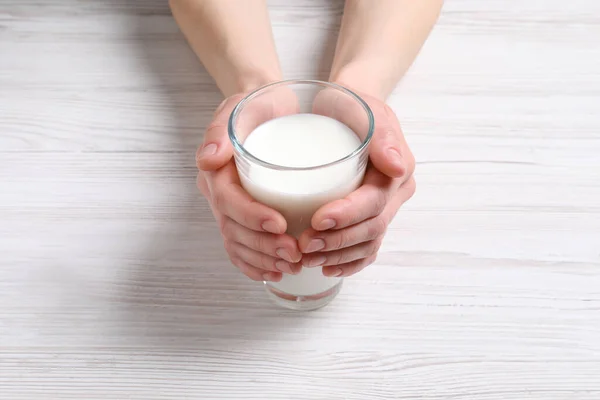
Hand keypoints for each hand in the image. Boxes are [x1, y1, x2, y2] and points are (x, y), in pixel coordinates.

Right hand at [196, 89, 302, 281]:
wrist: (266, 110)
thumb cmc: (256, 106)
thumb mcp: (242, 107)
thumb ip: (222, 129)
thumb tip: (208, 159)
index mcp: (215, 171)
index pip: (228, 201)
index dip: (251, 217)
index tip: (280, 224)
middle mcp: (218, 193)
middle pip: (233, 229)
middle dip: (262, 246)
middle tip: (293, 252)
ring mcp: (229, 207)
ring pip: (237, 243)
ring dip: (262, 260)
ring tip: (291, 265)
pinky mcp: (244, 215)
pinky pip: (242, 246)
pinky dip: (254, 264)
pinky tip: (275, 273)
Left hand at [299, 91, 415, 276]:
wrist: (346, 112)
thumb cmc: (351, 108)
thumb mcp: (366, 110)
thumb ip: (382, 135)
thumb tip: (397, 166)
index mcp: (397, 171)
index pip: (374, 202)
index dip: (347, 215)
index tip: (317, 219)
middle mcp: (395, 194)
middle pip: (371, 228)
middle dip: (338, 241)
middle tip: (304, 244)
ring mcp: (384, 209)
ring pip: (368, 243)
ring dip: (339, 255)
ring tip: (308, 257)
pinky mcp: (370, 217)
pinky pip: (366, 249)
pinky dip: (349, 263)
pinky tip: (326, 267)